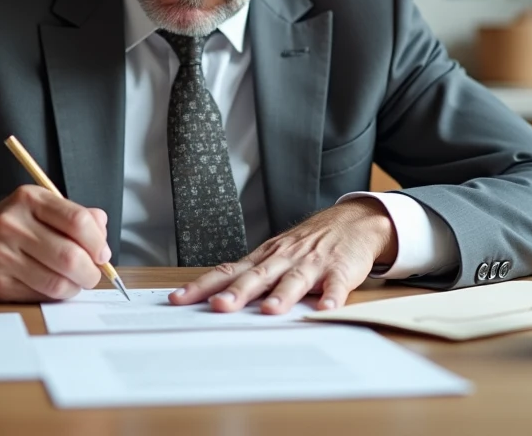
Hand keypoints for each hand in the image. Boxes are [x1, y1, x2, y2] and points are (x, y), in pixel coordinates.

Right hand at [0, 185, 110, 301]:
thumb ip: (76, 215)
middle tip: (93, 273)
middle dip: (91, 271)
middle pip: (70, 256)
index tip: (102, 253)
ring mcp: (1, 255)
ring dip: (76, 286)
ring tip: (75, 281)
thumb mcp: (40, 207)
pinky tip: (55, 285)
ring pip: (57, 281)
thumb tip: (102, 232)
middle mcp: (12, 225)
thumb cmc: (11, 225)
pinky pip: (41, 295)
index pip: (77, 221)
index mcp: (29, 199)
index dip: (98, 242)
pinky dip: (56, 295)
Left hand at [168, 198, 396, 313]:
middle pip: (257, 276)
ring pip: (294, 280)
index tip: (178, 299)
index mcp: (265, 258)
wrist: (353, 221)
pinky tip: (326, 309)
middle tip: (219, 306)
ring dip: (282, 295)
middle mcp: (284, 259)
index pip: (228, 271)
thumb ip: (250, 276)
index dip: (203, 285)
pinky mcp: (340, 270)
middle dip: (238, 292)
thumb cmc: (308, 244)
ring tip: (271, 310)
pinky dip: (331, 297)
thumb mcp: (275, 255)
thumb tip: (214, 298)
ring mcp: (312, 264)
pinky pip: (336, 286)